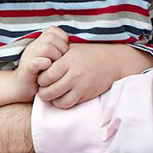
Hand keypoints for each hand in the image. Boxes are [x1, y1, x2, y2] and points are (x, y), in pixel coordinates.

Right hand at [15, 26, 69, 96]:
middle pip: (51, 38)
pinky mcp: (27, 68)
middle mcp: (33, 46)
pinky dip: (44, 64)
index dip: (62, 39)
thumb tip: (74, 46)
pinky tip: (48, 69)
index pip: (53, 30)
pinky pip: (36, 61)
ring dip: (55, 57)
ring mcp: (29, 56)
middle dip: (61, 49)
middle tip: (62, 61)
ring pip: (46, 48)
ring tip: (56, 66)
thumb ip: (57, 49)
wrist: (21, 87)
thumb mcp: (49, 58)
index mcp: (39, 42)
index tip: (64, 51)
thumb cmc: (40, 74)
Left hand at [37, 43, 152, 107]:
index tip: (40, 78)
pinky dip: (62, 103)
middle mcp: (74, 75)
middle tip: (43, 88)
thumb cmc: (88, 53)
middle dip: (43, 91)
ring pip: (59, 101)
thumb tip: (39, 59)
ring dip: (52, 99)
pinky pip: (69, 104)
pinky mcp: (86, 95)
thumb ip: (56, 54)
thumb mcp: (71, 48)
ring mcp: (81, 87)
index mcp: (68, 61)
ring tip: (51, 94)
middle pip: (50, 90)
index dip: (40, 79)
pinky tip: (61, 97)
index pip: (46, 75)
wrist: (112, 61)